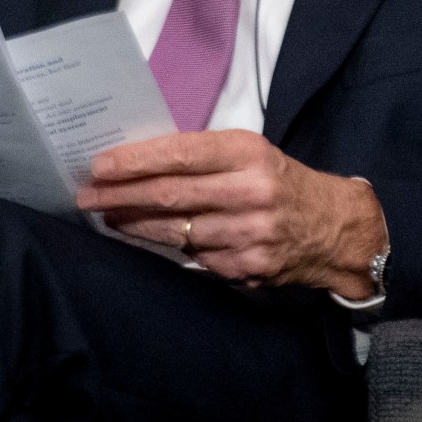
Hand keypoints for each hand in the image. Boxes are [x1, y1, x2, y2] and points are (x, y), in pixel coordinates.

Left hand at [75, 131, 385, 298]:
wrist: (334, 228)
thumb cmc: (279, 182)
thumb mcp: (250, 154)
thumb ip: (201, 157)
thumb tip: (137, 164)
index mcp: (248, 153)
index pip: (179, 154)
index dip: (135, 161)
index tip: (100, 166)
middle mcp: (250, 192)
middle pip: (170, 195)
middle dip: (121, 196)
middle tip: (87, 196)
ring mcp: (248, 234)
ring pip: (175, 231)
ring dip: (134, 224)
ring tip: (108, 215)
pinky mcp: (246, 267)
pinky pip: (193, 257)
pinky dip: (165, 246)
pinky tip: (146, 237)